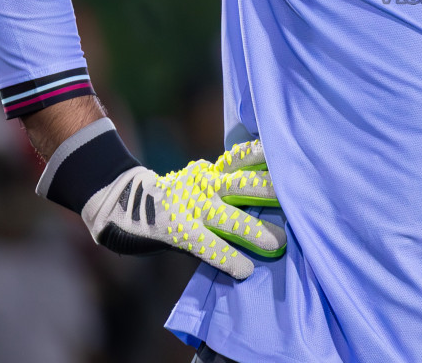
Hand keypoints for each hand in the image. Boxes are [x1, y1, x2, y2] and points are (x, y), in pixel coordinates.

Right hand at [82, 140, 284, 278]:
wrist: (122, 203)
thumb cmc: (174, 195)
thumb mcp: (199, 178)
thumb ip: (225, 178)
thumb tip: (265, 176)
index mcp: (211, 171)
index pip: (241, 159)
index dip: (262, 155)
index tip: (286, 151)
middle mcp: (205, 185)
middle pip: (242, 184)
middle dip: (269, 192)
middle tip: (298, 199)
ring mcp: (193, 208)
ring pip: (229, 217)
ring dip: (255, 230)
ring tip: (278, 243)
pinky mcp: (181, 231)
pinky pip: (209, 246)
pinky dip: (228, 258)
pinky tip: (245, 269)